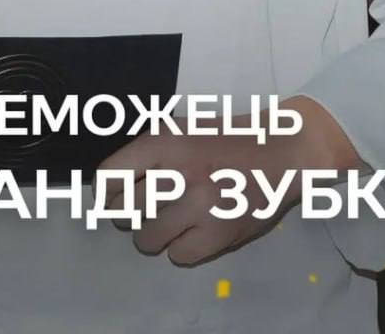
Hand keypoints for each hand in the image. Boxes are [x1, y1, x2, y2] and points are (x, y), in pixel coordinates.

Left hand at [97, 98, 361, 266]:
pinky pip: (177, 256)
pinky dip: (180, 249)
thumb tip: (111, 184)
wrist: (279, 151)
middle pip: (124, 211)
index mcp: (164, 142)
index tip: (111, 199)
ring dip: (151, 235)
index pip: (110, 177)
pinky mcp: (219, 234)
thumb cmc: (225, 137)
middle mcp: (178, 173)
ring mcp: (199, 206)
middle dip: (128, 215)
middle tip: (143, 211)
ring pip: (146, 239)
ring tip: (168, 223)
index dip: (105, 193)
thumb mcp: (180, 127)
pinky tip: (192, 232)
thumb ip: (146, 151)